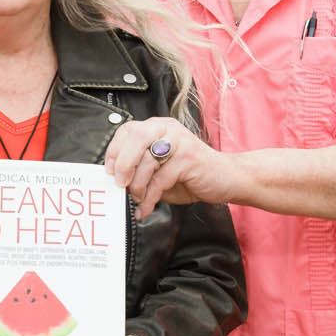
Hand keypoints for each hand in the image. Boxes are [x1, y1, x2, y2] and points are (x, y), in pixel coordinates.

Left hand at [106, 116, 233, 217]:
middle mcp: (167, 129)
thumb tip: (115, 181)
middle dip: (122, 163)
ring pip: (147, 161)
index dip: (114, 150)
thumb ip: (140, 168)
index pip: (127, 130)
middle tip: (119, 184)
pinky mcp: (189, 157)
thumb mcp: (159, 168)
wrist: (227, 179)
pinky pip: (161, 179)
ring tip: (138, 199)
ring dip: (138, 186)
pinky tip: (147, 208)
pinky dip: (150, 198)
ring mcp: (179, 141)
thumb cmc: (190, 175)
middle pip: (135, 138)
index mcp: (158, 127)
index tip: (109, 171)